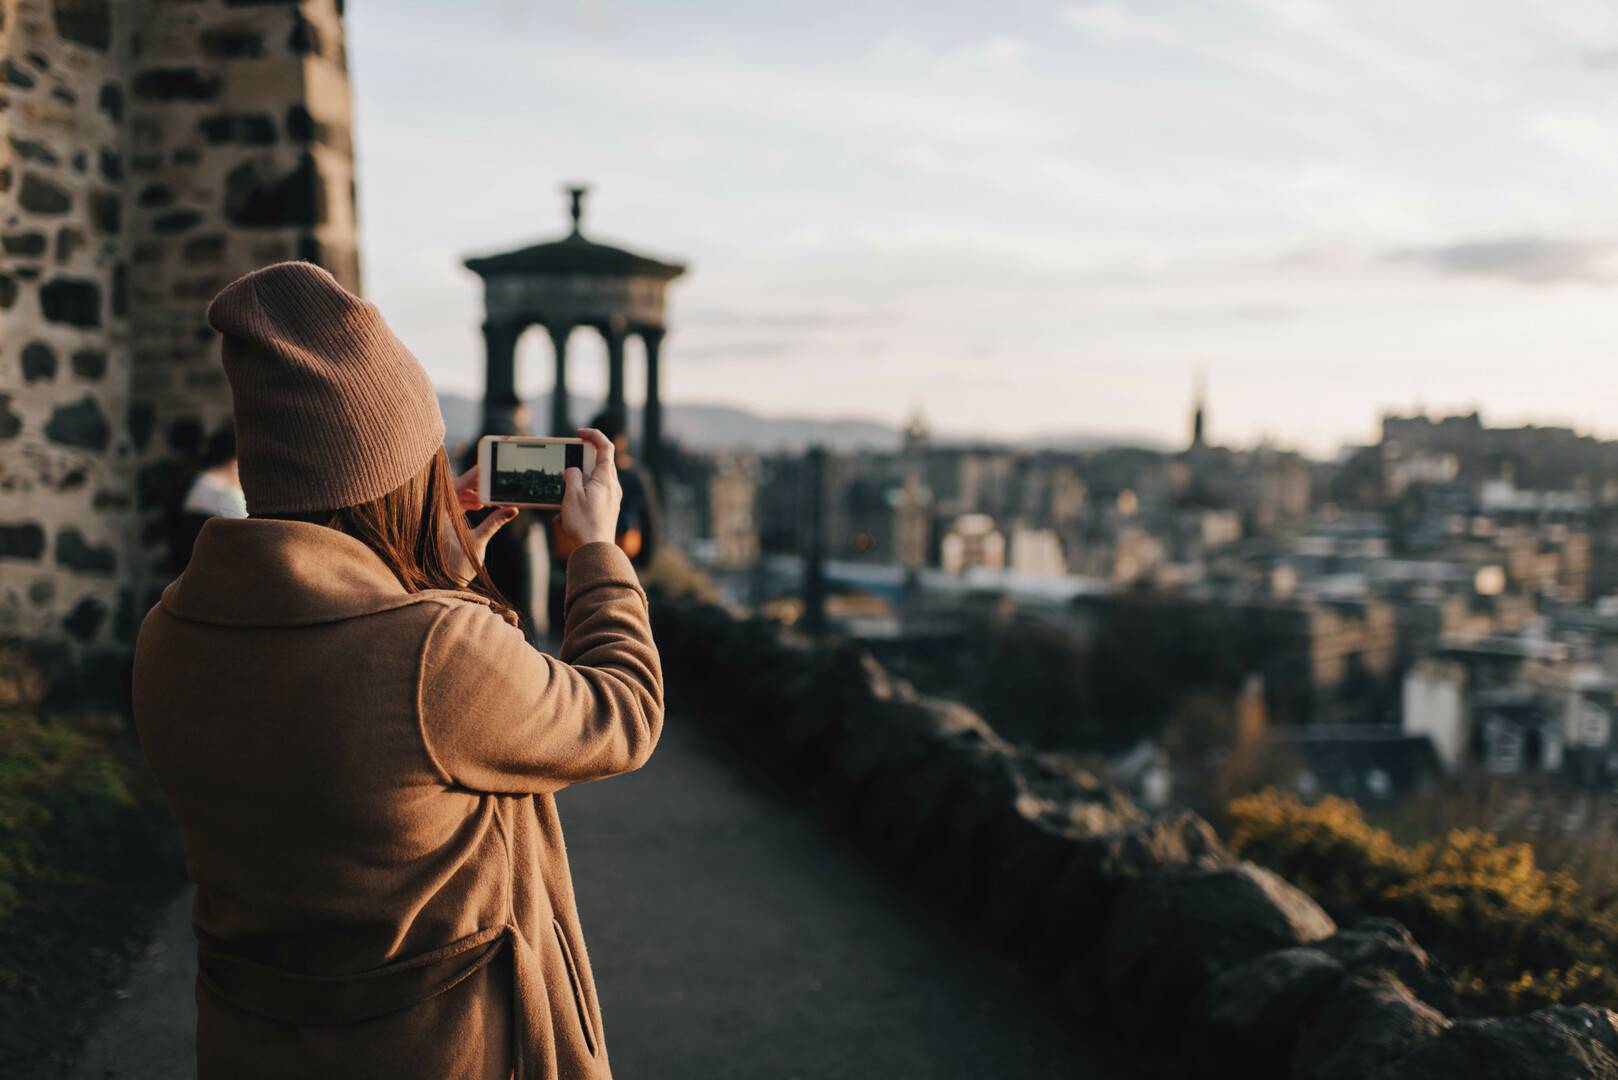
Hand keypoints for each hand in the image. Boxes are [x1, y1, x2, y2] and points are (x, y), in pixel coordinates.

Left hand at [443, 464, 515, 585]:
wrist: (442, 586)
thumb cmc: (456, 568)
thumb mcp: (478, 543)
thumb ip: (494, 522)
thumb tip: (512, 509)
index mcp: (439, 514)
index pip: (455, 487)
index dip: (471, 476)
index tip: (485, 468)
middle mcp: (434, 514)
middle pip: (454, 490)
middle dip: (474, 485)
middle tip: (492, 480)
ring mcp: (435, 519)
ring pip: (454, 497)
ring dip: (471, 494)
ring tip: (489, 496)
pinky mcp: (439, 525)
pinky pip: (452, 507)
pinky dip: (466, 504)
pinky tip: (480, 505)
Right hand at [559, 428, 620, 550]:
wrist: (595, 551)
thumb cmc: (584, 523)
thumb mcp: (571, 495)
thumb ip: (571, 477)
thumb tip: (573, 471)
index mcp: (606, 478)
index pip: (606, 446)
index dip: (593, 435)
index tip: (579, 433)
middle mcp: (613, 487)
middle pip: (599, 464)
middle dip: (579, 464)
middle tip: (565, 469)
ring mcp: (611, 499)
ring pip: (592, 483)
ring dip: (575, 487)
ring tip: (562, 500)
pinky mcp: (607, 511)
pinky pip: (592, 498)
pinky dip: (578, 502)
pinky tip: (563, 517)